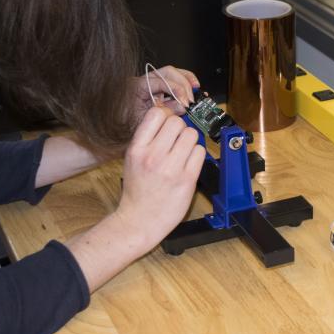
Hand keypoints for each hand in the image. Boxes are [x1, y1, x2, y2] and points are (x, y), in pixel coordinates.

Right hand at [114, 106, 205, 247]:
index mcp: (137, 149)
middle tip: (176, 141)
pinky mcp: (187, 179)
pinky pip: (200, 152)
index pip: (156, 114)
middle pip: (177, 122)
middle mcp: (153, 156)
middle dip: (180, 128)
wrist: (139, 220)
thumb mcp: (132, 159)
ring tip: (183, 153)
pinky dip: (197, 155)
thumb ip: (147, 138)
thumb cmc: (137, 190)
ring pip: (191, 134)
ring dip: (190, 141)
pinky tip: (188, 164)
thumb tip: (166, 113)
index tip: (168, 122)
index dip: (166, 115)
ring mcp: (171, 168)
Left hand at [132, 65, 199, 120]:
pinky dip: (185, 83)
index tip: (185, 102)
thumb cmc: (126, 122)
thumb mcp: (144, 120)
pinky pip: (175, 79)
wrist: (118, 126)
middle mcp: (145, 79)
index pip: (161, 80)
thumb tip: (182, 106)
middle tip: (190, 99)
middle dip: (183, 84)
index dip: (176, 90)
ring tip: (195, 91)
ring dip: (187, 81)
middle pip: (169, 72)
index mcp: (137, 85)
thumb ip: (162, 113)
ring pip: (173, 72)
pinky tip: (192, 88)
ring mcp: (152, 81)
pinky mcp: (159, 87)